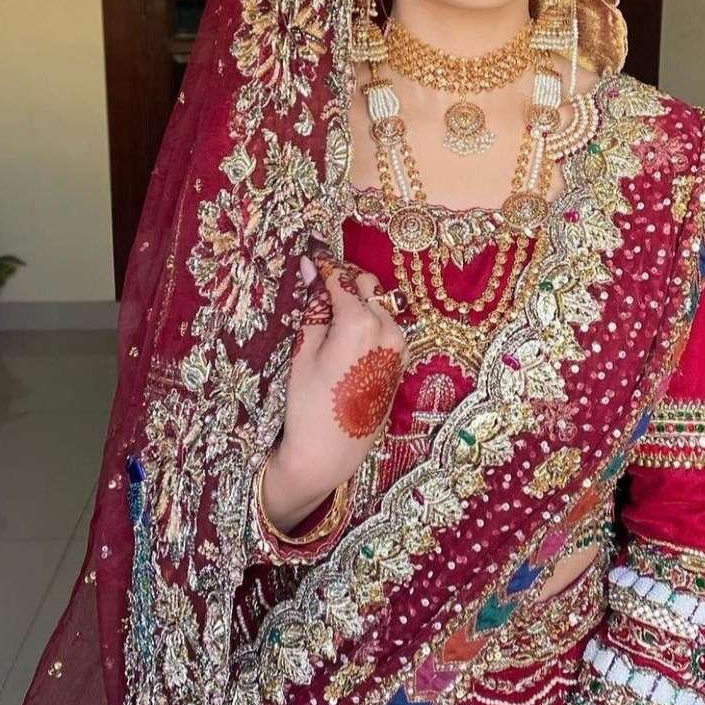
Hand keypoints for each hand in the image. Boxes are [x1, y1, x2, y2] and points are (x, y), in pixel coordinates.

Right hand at [260, 243, 407, 532]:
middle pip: (368, 286)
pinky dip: (368, 321)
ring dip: (359, 301)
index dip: (323, 264)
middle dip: (345, 280)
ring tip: (329, 312)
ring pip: (380, 306)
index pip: (342, 279)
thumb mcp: (303, 351)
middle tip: (318, 285)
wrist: (330, 452)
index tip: (310, 251)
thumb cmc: (308, 404)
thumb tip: (310, 269)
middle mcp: (388, 330)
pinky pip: (386, 327)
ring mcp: (399, 347)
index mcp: (361, 322)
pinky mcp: (400, 362)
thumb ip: (313, 307)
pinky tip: (344, 334)